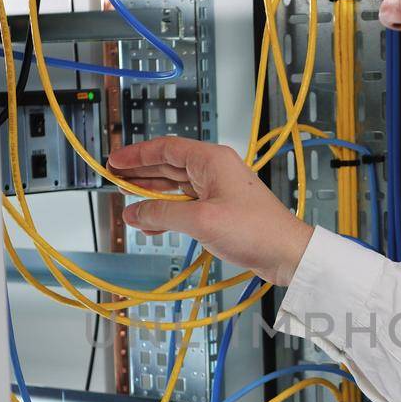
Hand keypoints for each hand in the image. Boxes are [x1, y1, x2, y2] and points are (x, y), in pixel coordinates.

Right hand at [107, 136, 313, 287]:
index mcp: (211, 160)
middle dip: (141, 172)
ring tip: (128, 200)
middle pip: (168, 166)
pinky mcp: (220, 210)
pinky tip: (152, 223)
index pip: (166, 148)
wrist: (286, 253)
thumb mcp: (200, 220)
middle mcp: (214, 170)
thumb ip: (162, 213)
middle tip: (115, 178)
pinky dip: (168, 213)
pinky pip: (186, 206)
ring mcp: (218, 190)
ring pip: (176, 187)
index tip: (115, 160)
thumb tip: (133, 212)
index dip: (137, 154)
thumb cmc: (255, 229)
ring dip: (152, 195)